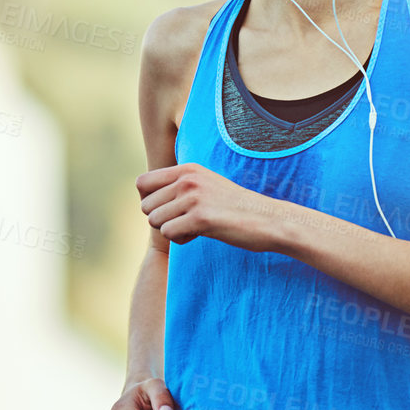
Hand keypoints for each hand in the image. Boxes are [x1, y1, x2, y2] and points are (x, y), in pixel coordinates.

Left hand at [137, 163, 286, 250]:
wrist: (267, 220)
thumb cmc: (233, 208)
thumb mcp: (204, 186)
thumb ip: (178, 187)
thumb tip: (145, 200)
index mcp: (186, 169)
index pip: (141, 183)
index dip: (149, 201)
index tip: (168, 210)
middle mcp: (187, 179)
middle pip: (146, 206)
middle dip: (161, 219)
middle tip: (185, 222)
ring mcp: (194, 197)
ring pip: (155, 221)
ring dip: (172, 231)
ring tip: (194, 227)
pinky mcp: (201, 217)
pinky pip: (168, 233)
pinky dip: (181, 240)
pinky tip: (199, 235)